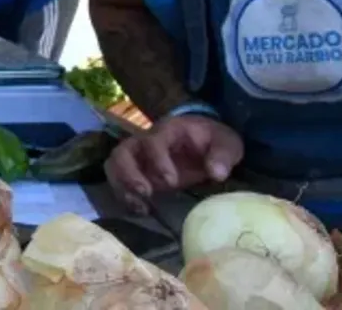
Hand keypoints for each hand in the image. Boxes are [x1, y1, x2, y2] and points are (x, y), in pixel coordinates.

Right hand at [105, 114, 243, 213]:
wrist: (203, 140)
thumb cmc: (213, 141)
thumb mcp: (226, 143)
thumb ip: (222, 154)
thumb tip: (216, 173)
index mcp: (168, 131)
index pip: (153, 141)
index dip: (158, 160)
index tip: (171, 182)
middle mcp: (146, 141)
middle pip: (123, 152)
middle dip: (129, 174)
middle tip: (146, 193)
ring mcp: (139, 157)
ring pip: (114, 165)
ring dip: (122, 186)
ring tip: (140, 206)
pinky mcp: (137, 172)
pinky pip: (118, 180)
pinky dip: (124, 195)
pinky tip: (141, 210)